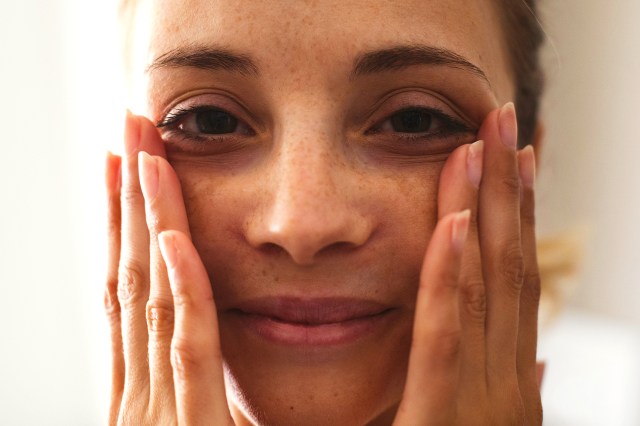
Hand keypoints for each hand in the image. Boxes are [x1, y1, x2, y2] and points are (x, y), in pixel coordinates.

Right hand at [104, 113, 233, 424]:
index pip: (127, 293)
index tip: (126, 170)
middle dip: (129, 200)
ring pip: (153, 298)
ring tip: (145, 155)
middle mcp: (141, 391)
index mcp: (142, 391)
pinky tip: (176, 239)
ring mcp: (159, 412)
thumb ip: (199, 386)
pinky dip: (183, 290)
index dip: (123, 226)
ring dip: (149, 222)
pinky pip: (191, 348)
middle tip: (129, 131)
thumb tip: (209, 338)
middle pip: (131, 277)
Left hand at [393, 103, 542, 424]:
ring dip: (487, 214)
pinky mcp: (442, 424)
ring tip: (485, 147)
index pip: (508, 280)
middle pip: (504, 268)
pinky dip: (452, 282)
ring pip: (483, 290)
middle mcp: (504, 382)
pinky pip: (446, 341)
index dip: (512, 213)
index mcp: (504, 381)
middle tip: (500, 118)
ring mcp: (483, 404)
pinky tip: (456, 228)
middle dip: (505, 191)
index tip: (507, 155)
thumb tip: (533, 355)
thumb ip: (501, 388)